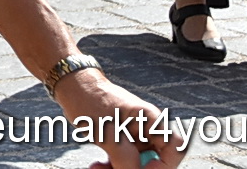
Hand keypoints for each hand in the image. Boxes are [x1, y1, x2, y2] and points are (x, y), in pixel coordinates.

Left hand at [54, 70, 184, 167]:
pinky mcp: (123, 142)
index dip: (165, 165)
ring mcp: (135, 136)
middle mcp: (147, 129)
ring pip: (137, 163)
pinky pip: (124, 161)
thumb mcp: (106, 131)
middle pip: (155, 160)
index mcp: (150, 119)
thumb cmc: (89, 100)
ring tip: (97, 168)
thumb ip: (124, 157)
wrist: (71, 86)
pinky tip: (96, 166)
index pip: (175, 147)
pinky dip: (113, 167)